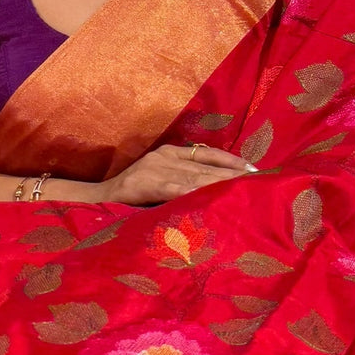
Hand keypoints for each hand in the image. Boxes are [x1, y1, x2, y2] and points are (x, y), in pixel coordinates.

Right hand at [96, 144, 254, 205]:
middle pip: (207, 165)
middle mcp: (164, 156)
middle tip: (260, 181)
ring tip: (244, 187)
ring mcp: (153, 168)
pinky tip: (209, 194)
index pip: (208, 154)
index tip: (255, 170)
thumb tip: (216, 192)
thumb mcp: (160, 185)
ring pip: (195, 176)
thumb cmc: (130, 198)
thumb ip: (183, 184)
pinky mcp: (143, 182)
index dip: (232, 161)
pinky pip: (173, 188)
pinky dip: (192, 191)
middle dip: (234, 174)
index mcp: (170, 153)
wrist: (94, 200)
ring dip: (221, 183)